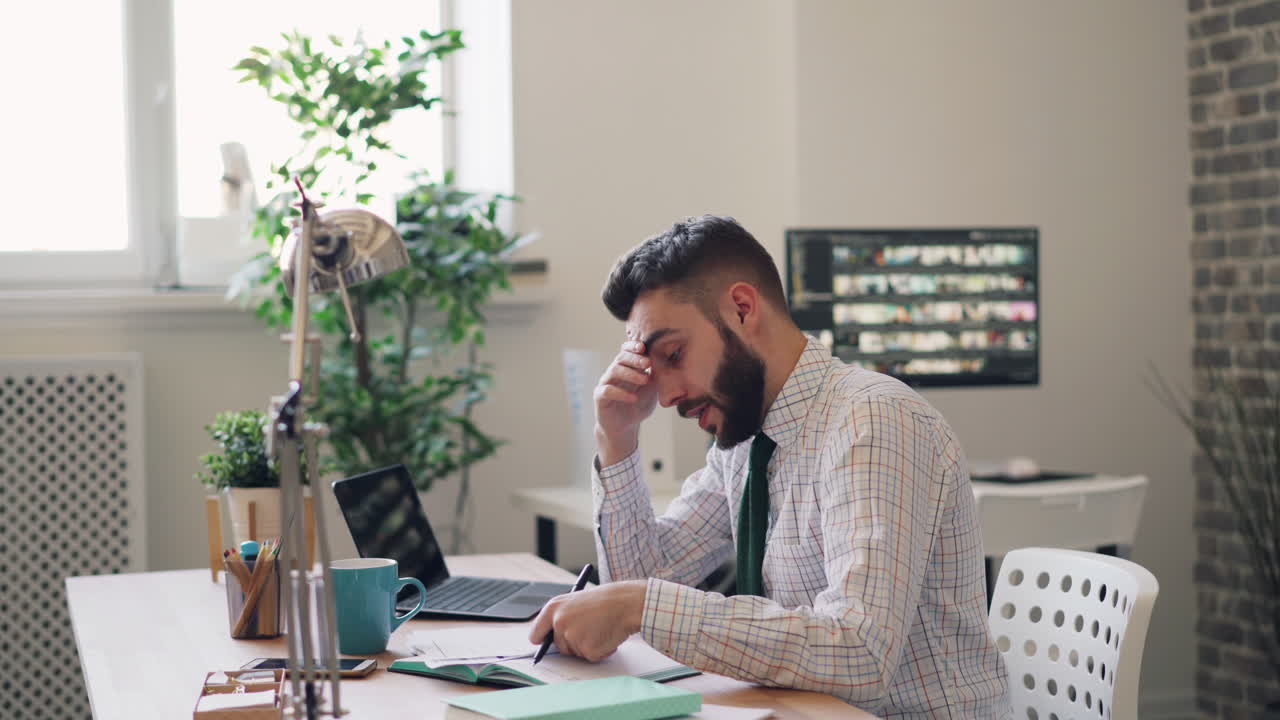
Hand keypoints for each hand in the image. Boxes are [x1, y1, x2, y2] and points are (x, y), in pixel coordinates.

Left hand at [528, 580, 646, 661]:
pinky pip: (591, 657)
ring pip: (575, 652)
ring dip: (588, 646)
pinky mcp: (587, 649)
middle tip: (589, 628)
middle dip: (573, 643)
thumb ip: (562, 617)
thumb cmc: (604, 601)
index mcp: (553, 608)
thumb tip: (555, 636)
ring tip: (600, 628)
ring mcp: (572, 637)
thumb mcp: (576, 602)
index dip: (541, 641)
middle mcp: (559, 623)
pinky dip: (600, 651)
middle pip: (559, 646)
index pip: (535, 634)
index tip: (544, 644)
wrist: (626, 603)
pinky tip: (607, 635)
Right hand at [594, 340, 658, 465]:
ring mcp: (606, 383)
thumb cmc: (639, 404)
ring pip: (614, 371)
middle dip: (635, 358)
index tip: (644, 347)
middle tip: (648, 363)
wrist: (626, 426)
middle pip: (621, 357)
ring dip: (631, 374)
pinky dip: (621, 393)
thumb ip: (656, 375)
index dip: (633, 346)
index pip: (627, 350)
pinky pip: (607, 391)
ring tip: (645, 380)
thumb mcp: (652, 388)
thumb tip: (667, 361)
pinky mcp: (600, 397)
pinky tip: (633, 398)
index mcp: (627, 367)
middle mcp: (614, 372)